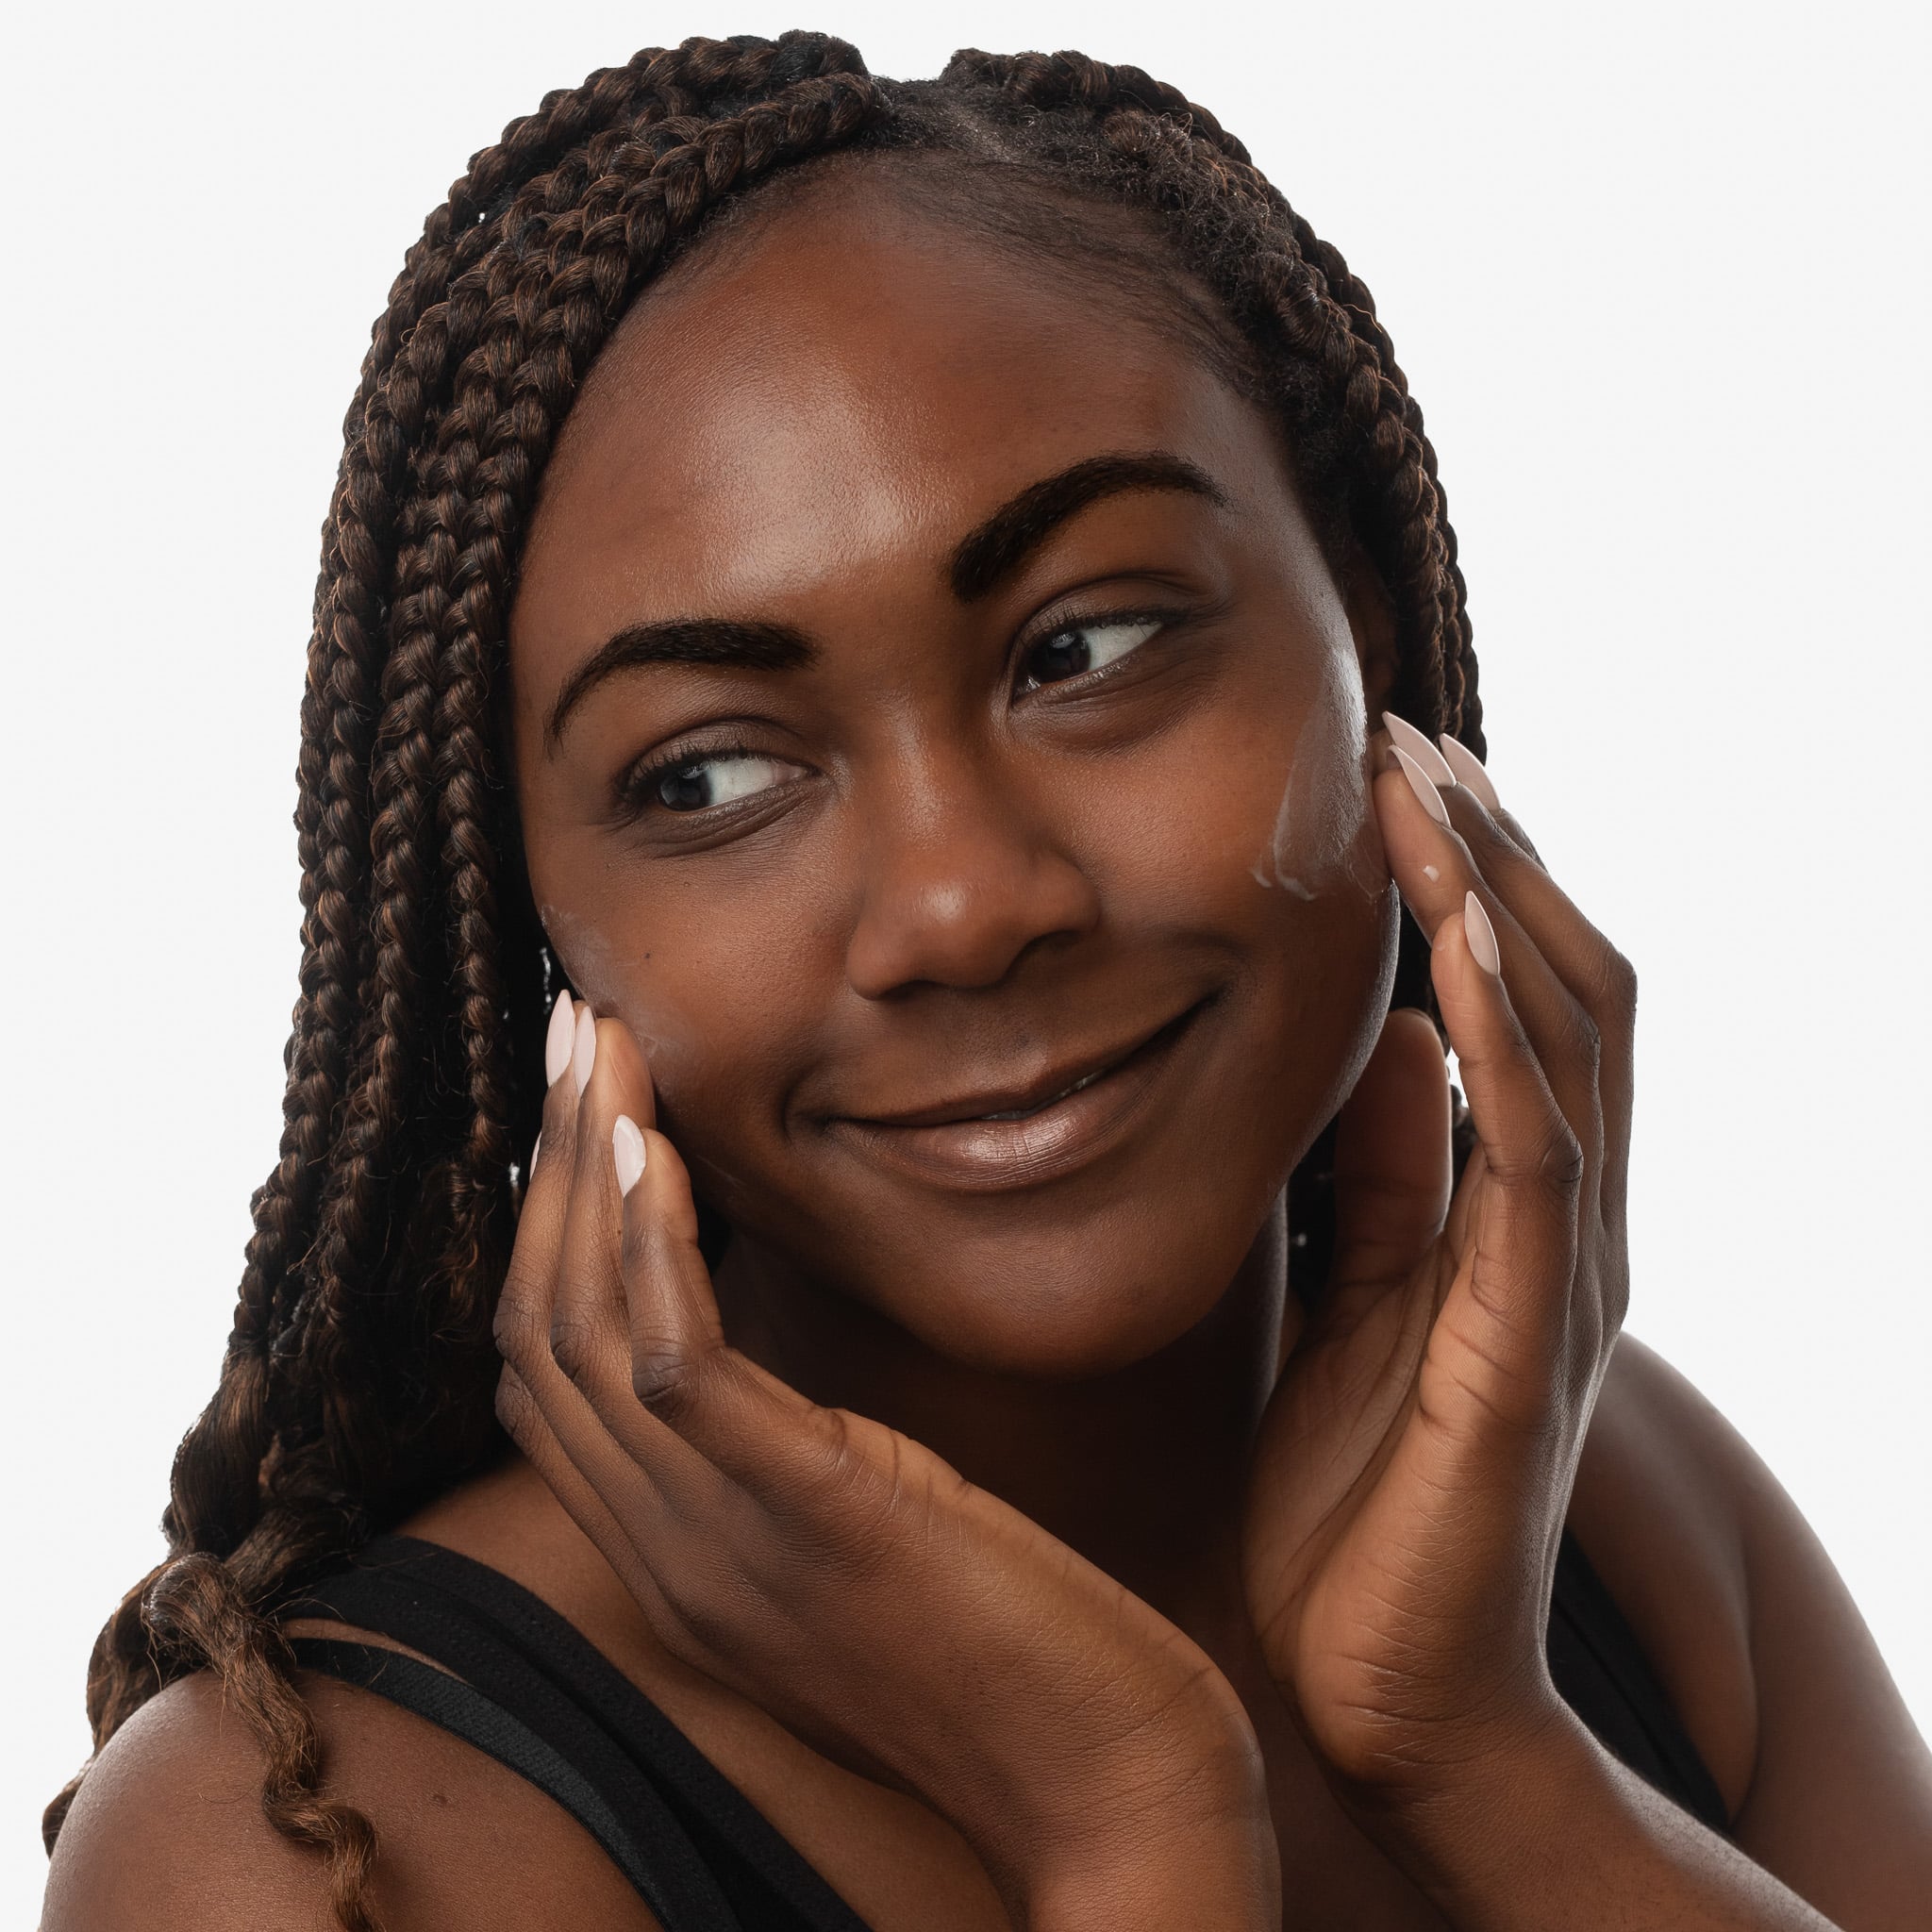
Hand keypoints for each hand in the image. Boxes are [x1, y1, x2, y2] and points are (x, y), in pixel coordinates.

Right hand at [493, 997, 1277, 1924]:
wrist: (1113, 1795)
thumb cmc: (1021, 1653)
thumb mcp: (873, 1539)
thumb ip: (798, 1460)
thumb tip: (782, 1353)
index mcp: (679, 1552)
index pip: (547, 1377)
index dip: (548, 1226)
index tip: (588, 1102)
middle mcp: (669, 1550)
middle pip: (539, 1331)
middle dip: (548, 1167)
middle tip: (580, 1032)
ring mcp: (725, 1543)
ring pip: (583, 1331)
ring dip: (587, 1171)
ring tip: (607, 1045)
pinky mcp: (811, 1521)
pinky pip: (679, 1366)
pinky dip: (653, 1247)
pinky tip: (662, 1147)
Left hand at [1242, 725, 1633, 1811]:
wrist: (1387, 1692)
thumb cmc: (1359, 1506)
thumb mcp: (1355, 1302)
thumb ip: (1386, 1177)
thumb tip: (1397, 1037)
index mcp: (1517, 1210)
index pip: (1530, 1005)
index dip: (1477, 883)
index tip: (1397, 779)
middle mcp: (1567, 1222)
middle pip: (1573, 990)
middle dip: (1495, 855)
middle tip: (1411, 740)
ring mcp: (1561, 1275)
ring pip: (1573, 1046)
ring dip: (1504, 907)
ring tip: (1431, 792)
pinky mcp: (1527, 1338)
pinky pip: (1537, 1158)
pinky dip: (1511, 1042)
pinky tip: (1464, 948)